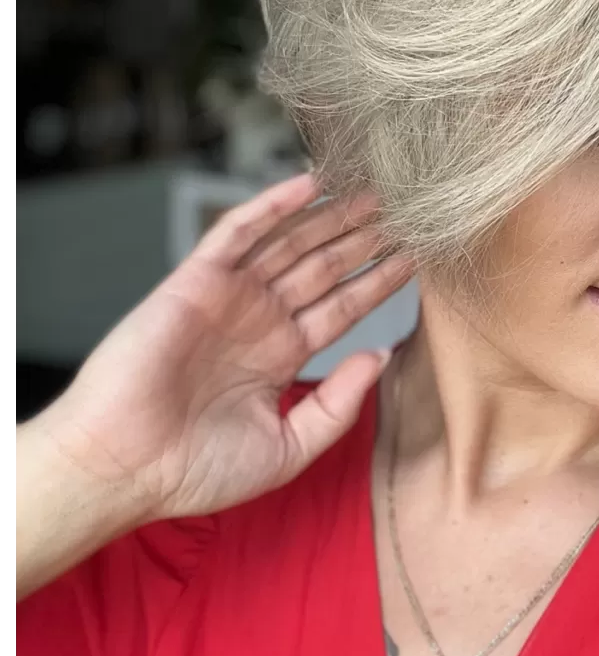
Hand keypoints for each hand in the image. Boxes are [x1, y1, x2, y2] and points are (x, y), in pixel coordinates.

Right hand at [31, 172, 413, 522]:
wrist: (125, 467)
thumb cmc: (194, 470)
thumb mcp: (289, 446)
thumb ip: (338, 404)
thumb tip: (381, 357)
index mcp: (280, 357)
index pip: (342, 308)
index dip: (378, 282)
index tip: (415, 259)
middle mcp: (259, 321)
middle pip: (323, 267)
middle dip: (363, 240)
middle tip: (406, 210)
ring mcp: (229, 298)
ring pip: (291, 243)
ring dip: (331, 217)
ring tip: (374, 193)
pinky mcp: (195, 282)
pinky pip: (238, 232)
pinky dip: (271, 206)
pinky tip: (311, 185)